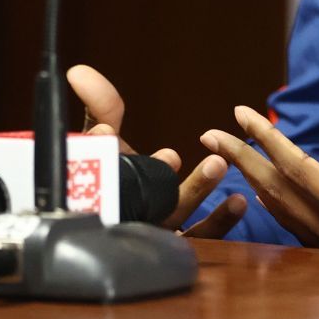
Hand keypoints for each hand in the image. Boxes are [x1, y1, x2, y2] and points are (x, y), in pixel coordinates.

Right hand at [66, 64, 246, 237]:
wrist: (129, 210)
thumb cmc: (115, 169)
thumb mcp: (105, 135)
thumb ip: (100, 106)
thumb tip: (79, 72)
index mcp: (108, 185)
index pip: (100, 172)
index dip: (103, 151)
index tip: (107, 131)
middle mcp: (130, 213)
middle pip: (144, 200)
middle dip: (157, 175)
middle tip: (172, 155)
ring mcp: (157, 232)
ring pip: (176, 216)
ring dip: (196, 190)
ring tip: (217, 164)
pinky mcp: (182, 246)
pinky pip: (201, 238)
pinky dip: (220, 221)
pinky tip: (239, 201)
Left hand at [200, 106, 318, 261]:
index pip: (300, 170)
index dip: (267, 140)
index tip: (240, 114)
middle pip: (277, 192)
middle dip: (241, 159)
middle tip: (209, 133)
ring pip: (280, 212)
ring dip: (249, 180)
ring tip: (227, 156)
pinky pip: (293, 228)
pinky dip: (270, 205)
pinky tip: (263, 194)